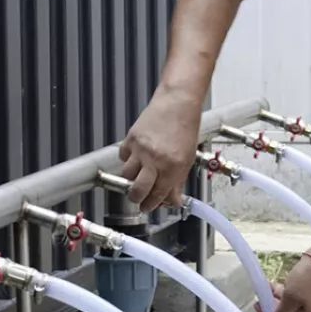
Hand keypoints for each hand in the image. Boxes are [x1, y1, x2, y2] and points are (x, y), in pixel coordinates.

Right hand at [118, 88, 202, 209]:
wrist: (177, 104)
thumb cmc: (185, 128)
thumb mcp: (188, 159)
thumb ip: (178, 181)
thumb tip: (173, 200)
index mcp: (172, 167)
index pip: (157, 196)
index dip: (151, 205)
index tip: (148, 207)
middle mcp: (155, 160)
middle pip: (137, 190)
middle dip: (136, 199)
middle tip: (138, 199)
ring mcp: (141, 150)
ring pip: (126, 175)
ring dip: (131, 179)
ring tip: (138, 175)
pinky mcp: (131, 139)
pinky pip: (123, 157)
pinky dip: (127, 160)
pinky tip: (136, 157)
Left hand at [264, 251, 310, 311]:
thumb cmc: (308, 280)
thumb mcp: (291, 299)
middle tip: (259, 308)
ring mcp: (306, 303)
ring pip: (286, 309)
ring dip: (273, 304)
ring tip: (261, 296)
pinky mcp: (303, 292)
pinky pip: (289, 298)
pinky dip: (279, 294)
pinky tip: (269, 286)